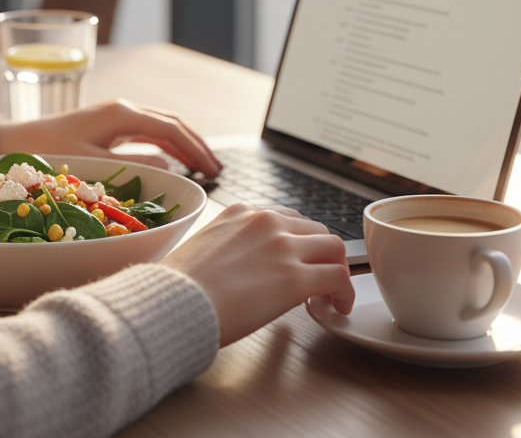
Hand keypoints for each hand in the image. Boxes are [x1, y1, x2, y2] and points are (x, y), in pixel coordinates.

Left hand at [0, 99, 221, 176]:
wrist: (12, 143)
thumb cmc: (48, 154)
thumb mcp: (94, 164)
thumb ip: (135, 165)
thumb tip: (171, 168)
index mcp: (121, 114)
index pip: (171, 130)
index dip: (196, 150)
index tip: (214, 171)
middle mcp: (121, 109)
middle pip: (171, 123)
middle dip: (196, 144)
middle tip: (217, 169)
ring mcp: (114, 115)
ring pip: (160, 125)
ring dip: (183, 144)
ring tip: (202, 166)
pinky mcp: (106, 124)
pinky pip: (146, 131)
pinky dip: (165, 144)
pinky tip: (173, 161)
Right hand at [162, 203, 353, 345]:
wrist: (175, 299)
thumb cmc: (179, 284)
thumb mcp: (203, 247)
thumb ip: (229, 246)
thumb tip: (240, 269)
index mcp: (241, 212)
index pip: (286, 219)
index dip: (297, 243)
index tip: (296, 262)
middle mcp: (265, 221)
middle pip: (315, 229)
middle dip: (321, 254)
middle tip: (319, 281)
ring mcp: (283, 246)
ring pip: (334, 247)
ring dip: (338, 270)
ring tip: (332, 295)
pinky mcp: (295, 277)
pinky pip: (339, 277)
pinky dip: (345, 292)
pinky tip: (337, 308)